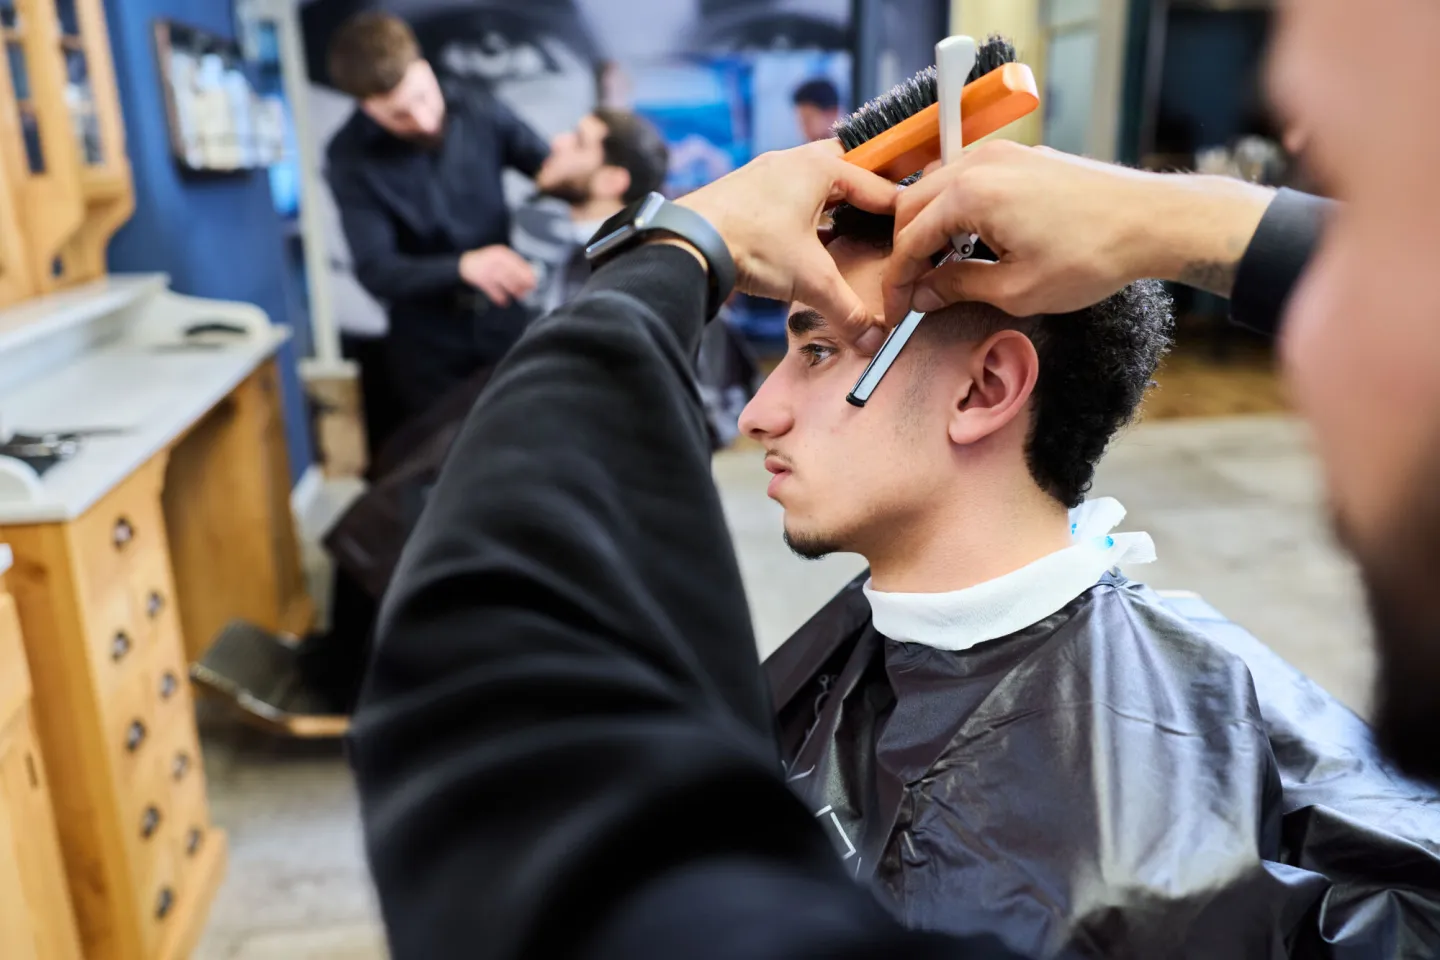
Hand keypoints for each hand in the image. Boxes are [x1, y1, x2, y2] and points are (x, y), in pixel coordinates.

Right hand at [459, 245, 537, 306]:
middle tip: (527, 290)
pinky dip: (498, 296)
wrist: (468, 263)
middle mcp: (494, 260)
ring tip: (519, 295)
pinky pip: (492, 289)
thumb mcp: (502, 258)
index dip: (526, 273)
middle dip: (520, 283)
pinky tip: (504, 301)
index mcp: (501, 253)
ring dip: (512, 289)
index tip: (533, 281)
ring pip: (502, 280)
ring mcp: (486, 269)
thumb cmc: (488, 261)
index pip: (516, 262)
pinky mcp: (480, 279)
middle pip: (510, 272)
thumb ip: (514, 265)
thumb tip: (530, 275)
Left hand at [677, 140, 896, 341]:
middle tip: (881, 218)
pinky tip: (804, 238)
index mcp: (819, 167)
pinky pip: (785, 195)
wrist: (688, 242)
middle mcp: (792, 161)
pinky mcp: (744, 191)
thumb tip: (872, 337)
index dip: (897, 209)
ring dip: (829, 203)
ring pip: (811, 182)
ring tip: (846, 228)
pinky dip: (802, 213)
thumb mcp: (810, 279)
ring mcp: (765, 173)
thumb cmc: (750, 244)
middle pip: (843, 170)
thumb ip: (846, 308)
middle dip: (863, 194)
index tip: (912, 225)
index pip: (875, 185)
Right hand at [883, 141, 1276, 322]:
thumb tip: (923, 294)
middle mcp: (979, 164)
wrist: (1151, 222)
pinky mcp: (1021, 156)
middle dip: (905, 250)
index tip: (896, 309)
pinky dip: (953, 209)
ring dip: (927, 227)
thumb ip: (958, 287)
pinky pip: (966, 179)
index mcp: (971, 195)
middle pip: (912, 205)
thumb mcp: (1016, 290)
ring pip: (936, 188)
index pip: (910, 239)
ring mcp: (1001, 154)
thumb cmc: (1091, 255)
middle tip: (911, 290)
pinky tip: (969, 241)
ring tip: (938, 268)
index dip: (898, 281)